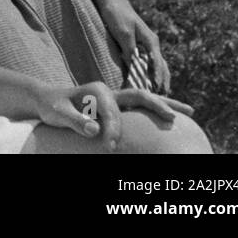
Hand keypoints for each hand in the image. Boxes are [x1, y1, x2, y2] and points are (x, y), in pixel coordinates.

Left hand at [33, 83, 193, 149]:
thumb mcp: (58, 113)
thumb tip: (94, 130)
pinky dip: (157, 109)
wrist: (47, 100)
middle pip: (139, 96)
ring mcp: (115, 98)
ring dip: (167, 104)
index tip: (109, 146)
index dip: (113, 130)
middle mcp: (109, 91)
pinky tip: (171, 115)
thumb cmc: (52, 106)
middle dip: (157, 106)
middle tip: (173, 119)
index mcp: (97, 90)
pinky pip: (140, 107)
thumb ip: (75, 121)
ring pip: (145, 99)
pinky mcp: (116, 105)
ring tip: (190, 112)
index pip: (112, 112)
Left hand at [97, 0, 170, 93]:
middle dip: (163, 81)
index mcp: (150, 41)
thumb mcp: (123, 33)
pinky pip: (145, 60)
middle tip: (163, 96)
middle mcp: (151, 43)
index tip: (157, 89)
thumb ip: (129, 49)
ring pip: (155, 64)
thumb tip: (134, 66)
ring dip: (157, 77)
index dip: (158, 77)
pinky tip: (144, 79)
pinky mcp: (136, 42)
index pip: (158, 63)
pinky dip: (147, 71)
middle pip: (162, 66)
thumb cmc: (116, 14)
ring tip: (158, 92)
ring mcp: (144, 43)